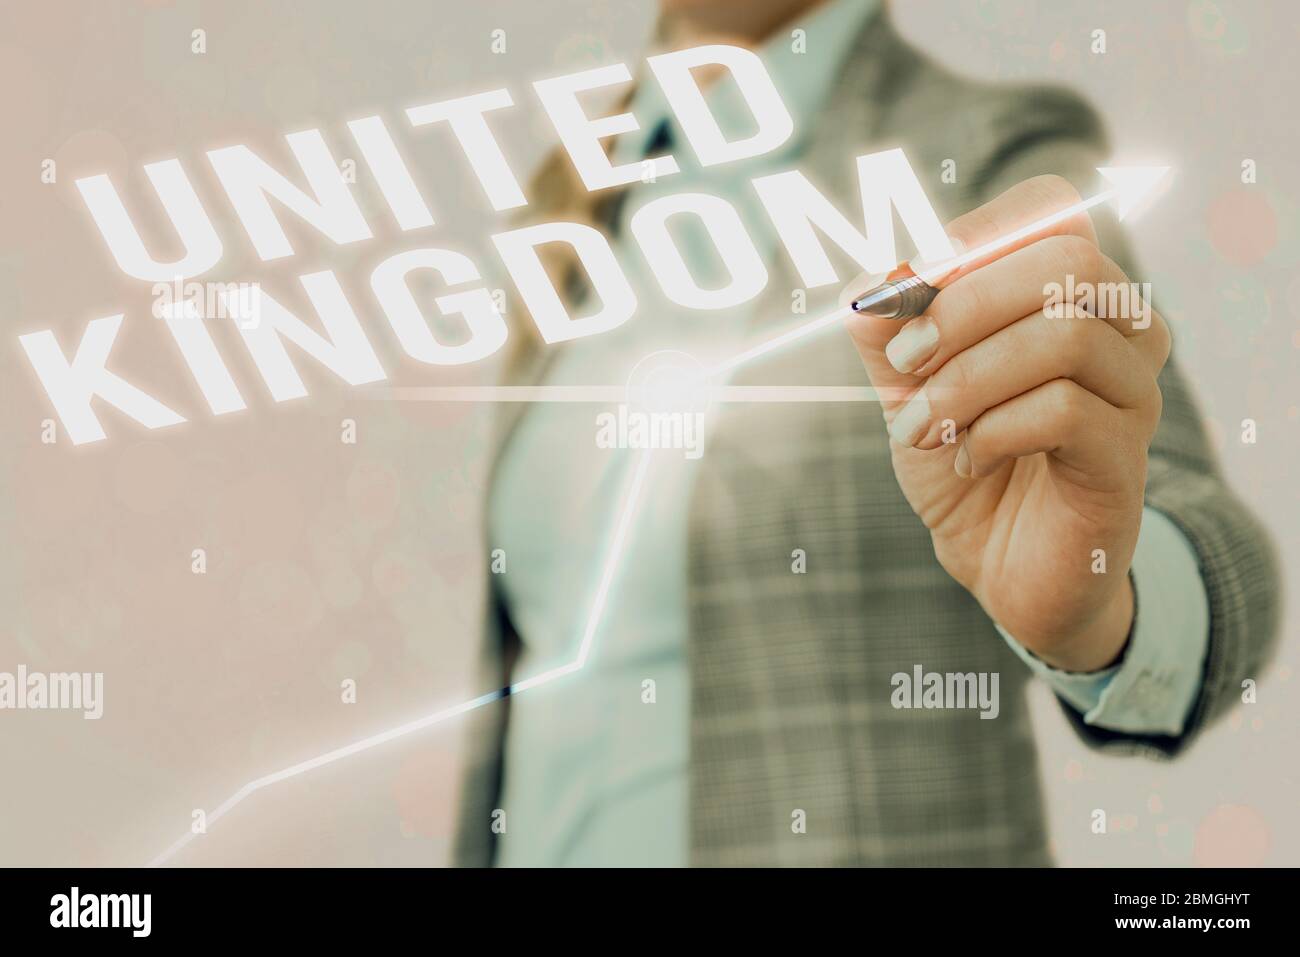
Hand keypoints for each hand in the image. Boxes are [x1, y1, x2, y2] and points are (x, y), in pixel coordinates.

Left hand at [841, 175, 1170, 672]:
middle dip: (964, 307)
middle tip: (905, 361)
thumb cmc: (965, 456)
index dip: (974, 236)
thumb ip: (888, 332)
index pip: (1050, 211)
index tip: (908, 290)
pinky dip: (992, 430)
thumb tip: (867, 286)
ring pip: (1066, 335)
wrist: (1000, 561)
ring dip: (967, 380)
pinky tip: (966, 457)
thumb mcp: (909, 386)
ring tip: (920, 426)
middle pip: (1067, 262)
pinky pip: (1065, 411)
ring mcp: (1133, 392)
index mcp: (1072, 292)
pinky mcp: (1124, 459)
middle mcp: (1121, 329)